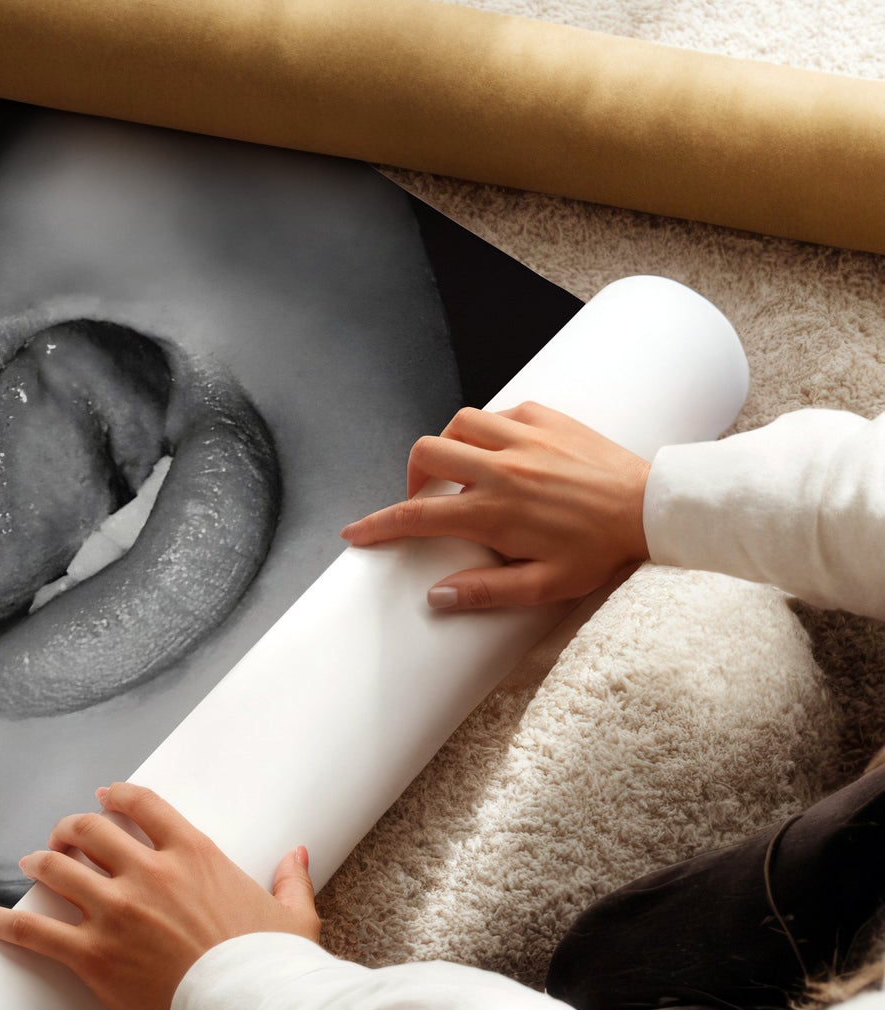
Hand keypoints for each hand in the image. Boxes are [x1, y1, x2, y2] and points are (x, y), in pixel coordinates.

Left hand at [0, 782, 318, 1009]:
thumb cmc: (275, 966)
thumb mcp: (292, 914)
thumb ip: (289, 879)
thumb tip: (297, 854)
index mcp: (193, 854)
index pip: (141, 805)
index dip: (115, 797)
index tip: (103, 798)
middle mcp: (147, 873)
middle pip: (89, 831)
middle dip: (70, 829)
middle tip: (62, 838)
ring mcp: (116, 912)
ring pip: (57, 869)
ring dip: (40, 863)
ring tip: (31, 864)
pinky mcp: (94, 955)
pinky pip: (34, 932)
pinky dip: (2, 921)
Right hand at [339, 401, 649, 610]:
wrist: (654, 509)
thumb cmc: (602, 551)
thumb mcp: (546, 585)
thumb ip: (487, 591)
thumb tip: (436, 596)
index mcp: (494, 512)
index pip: (417, 516)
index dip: (378, 525)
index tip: (356, 532)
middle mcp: (501, 469)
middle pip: (426, 454)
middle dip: (412, 476)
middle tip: (425, 499)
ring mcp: (524, 438)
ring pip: (458, 424)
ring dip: (449, 446)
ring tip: (461, 470)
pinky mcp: (547, 418)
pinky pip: (500, 412)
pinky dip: (489, 429)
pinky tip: (502, 451)